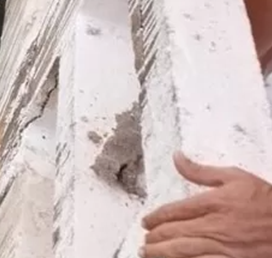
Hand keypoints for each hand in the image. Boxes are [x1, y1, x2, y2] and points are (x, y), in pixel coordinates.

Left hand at [140, 152, 271, 257]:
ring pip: (183, 251)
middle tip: (145, 239)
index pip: (174, 211)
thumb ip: (201, 171)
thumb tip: (177, 157)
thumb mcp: (236, 177)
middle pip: (174, 232)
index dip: (155, 217)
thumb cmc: (266, 201)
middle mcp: (214, 226)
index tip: (146, 221)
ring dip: (162, 252)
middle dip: (154, 236)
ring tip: (148, 252)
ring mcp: (223, 248)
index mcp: (212, 203)